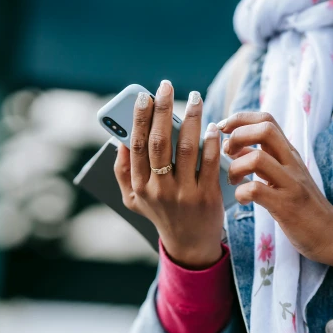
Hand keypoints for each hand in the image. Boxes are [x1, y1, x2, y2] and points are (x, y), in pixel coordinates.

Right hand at [114, 80, 224, 268]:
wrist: (189, 245)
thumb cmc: (160, 213)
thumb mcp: (133, 199)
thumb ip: (122, 171)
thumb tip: (119, 139)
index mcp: (138, 186)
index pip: (136, 145)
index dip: (140, 118)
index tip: (145, 95)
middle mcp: (158, 189)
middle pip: (160, 142)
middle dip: (163, 110)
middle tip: (167, 86)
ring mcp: (183, 194)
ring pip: (187, 148)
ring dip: (191, 119)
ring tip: (195, 98)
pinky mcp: (207, 197)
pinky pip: (209, 163)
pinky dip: (211, 142)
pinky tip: (213, 126)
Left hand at [219, 112, 332, 269]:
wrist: (330, 233)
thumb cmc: (303, 205)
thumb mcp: (286, 175)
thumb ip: (265, 158)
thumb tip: (236, 145)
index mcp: (289, 153)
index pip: (266, 120)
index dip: (240, 119)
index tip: (224, 129)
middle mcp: (291, 163)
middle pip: (265, 129)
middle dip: (238, 135)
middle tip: (227, 153)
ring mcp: (290, 183)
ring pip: (257, 158)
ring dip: (235, 167)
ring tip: (234, 180)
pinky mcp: (286, 205)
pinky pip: (256, 190)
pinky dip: (241, 193)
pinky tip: (243, 200)